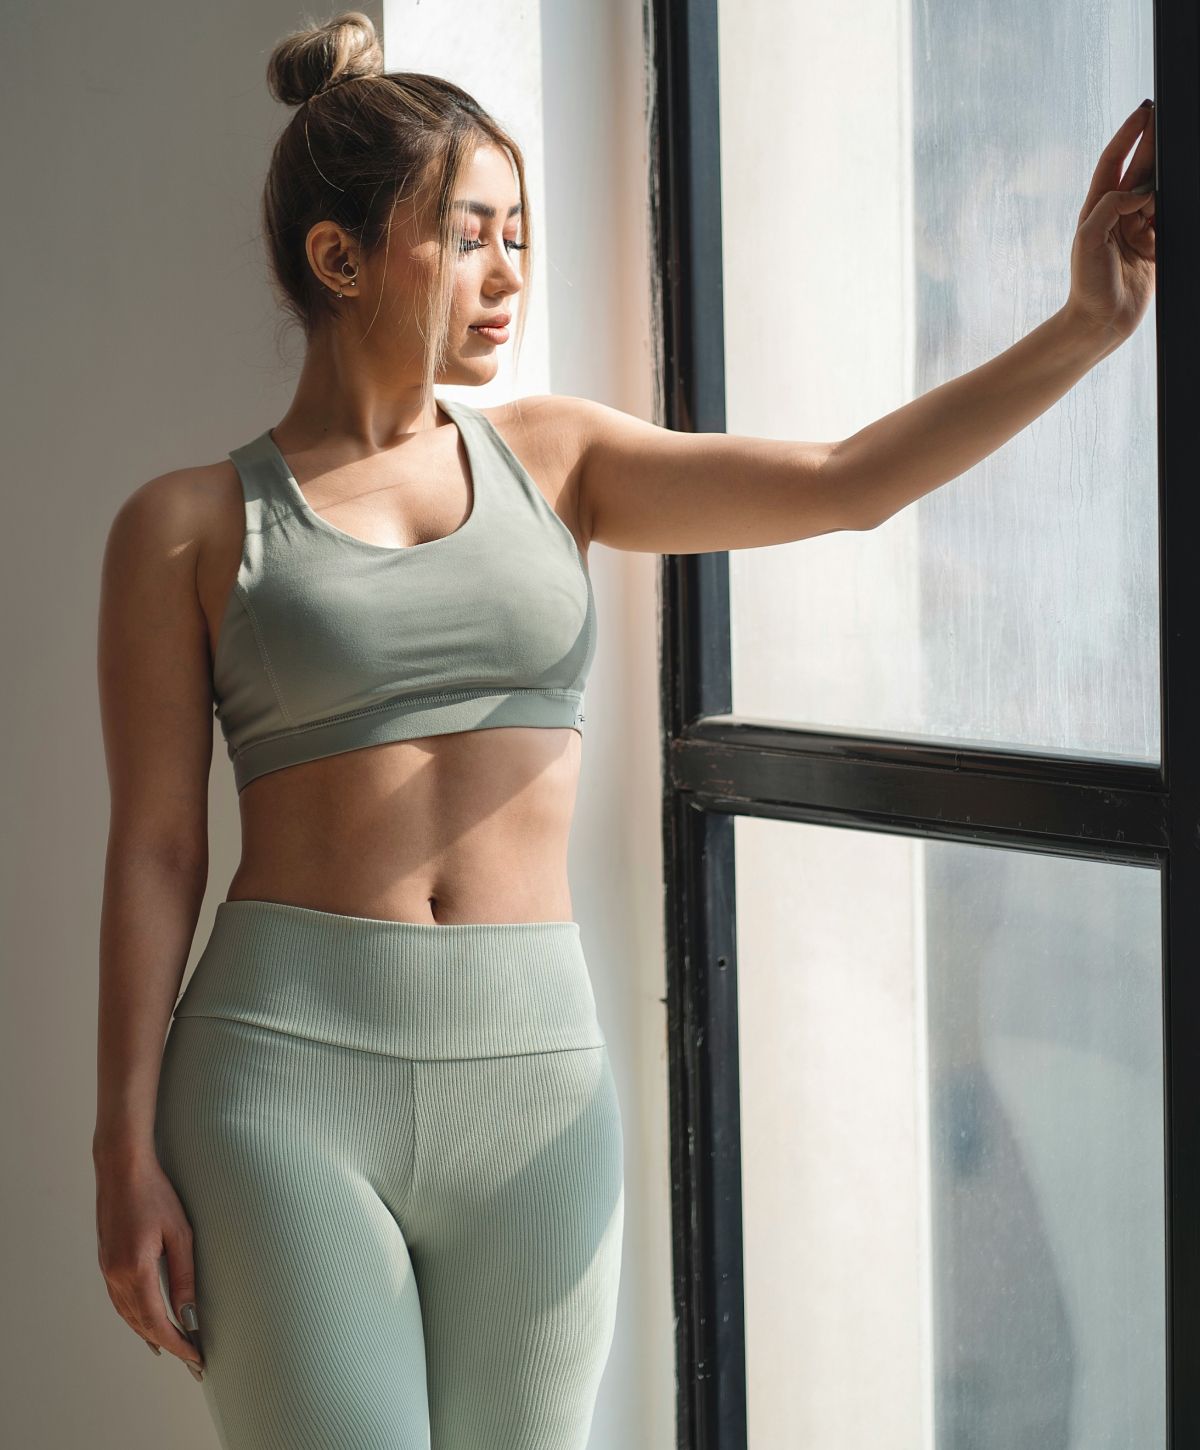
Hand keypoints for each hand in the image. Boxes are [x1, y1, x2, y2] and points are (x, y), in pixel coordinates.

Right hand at [94, 1151, 204, 1374]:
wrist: (122, 1167)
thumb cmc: (156, 1194)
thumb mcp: (179, 1233)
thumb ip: (184, 1276)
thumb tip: (190, 1314)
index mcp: (134, 1270)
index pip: (156, 1322)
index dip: (177, 1343)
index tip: (196, 1358)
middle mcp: (115, 1275)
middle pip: (141, 1324)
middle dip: (168, 1344)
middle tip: (192, 1359)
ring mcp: (107, 1269)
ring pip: (128, 1315)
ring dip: (149, 1334)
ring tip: (172, 1348)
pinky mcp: (106, 1261)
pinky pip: (120, 1301)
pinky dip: (135, 1317)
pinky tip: (146, 1321)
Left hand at [1064, 100, 1155, 348]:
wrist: (1100, 323)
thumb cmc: (1087, 284)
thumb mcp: (1088, 238)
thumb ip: (1111, 205)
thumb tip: (1142, 188)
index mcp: (1096, 209)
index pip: (1113, 162)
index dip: (1128, 135)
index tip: (1145, 111)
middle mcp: (1117, 215)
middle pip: (1141, 170)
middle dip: (1154, 143)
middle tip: (1168, 116)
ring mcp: (1138, 229)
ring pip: (1160, 192)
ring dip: (1169, 177)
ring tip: (1179, 156)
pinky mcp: (1155, 246)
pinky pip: (1172, 218)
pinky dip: (1179, 206)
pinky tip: (1184, 189)